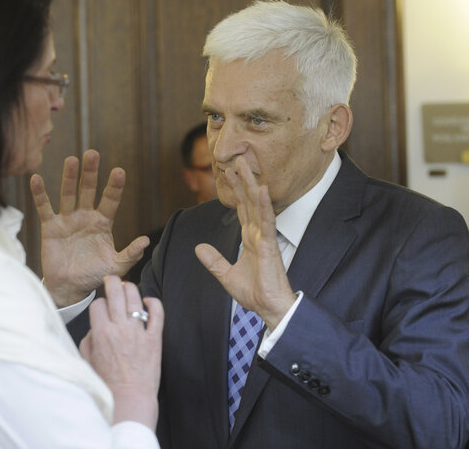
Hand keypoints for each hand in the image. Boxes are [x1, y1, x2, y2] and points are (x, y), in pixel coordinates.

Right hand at [31, 150, 149, 306]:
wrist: (70, 288)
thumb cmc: (94, 275)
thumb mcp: (115, 266)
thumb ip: (130, 254)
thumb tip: (146, 241)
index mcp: (103, 222)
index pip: (110, 200)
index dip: (114, 186)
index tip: (119, 171)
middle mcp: (85, 216)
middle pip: (88, 189)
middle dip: (90, 172)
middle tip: (92, 153)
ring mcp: (67, 220)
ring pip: (68, 194)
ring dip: (69, 177)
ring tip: (71, 160)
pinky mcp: (50, 227)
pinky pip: (45, 208)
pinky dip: (40, 194)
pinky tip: (36, 179)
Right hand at [79, 276, 163, 428]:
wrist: (129, 398)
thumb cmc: (107, 384)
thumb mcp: (88, 362)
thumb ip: (88, 340)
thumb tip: (95, 327)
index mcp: (101, 334)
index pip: (98, 305)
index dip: (98, 303)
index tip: (100, 307)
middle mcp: (120, 329)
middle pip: (115, 294)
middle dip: (112, 282)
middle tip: (111, 280)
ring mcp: (139, 333)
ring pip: (135, 299)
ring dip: (130, 288)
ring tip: (127, 286)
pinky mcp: (155, 339)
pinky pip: (157, 314)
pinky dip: (154, 303)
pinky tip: (149, 301)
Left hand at [194, 157, 295, 329]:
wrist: (269, 308)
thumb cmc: (255, 293)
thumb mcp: (226, 276)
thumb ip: (214, 261)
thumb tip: (198, 248)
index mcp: (249, 240)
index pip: (241, 210)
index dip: (235, 191)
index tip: (228, 174)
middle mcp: (258, 235)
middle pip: (249, 202)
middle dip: (243, 181)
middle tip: (237, 159)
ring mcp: (264, 239)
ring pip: (257, 206)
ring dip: (251, 185)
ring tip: (246, 166)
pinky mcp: (270, 247)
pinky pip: (266, 222)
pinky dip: (263, 206)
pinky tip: (261, 190)